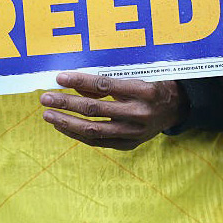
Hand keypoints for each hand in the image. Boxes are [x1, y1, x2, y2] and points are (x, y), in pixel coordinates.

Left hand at [39, 72, 188, 150]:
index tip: (59, 78)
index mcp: (144, 91)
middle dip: (66, 103)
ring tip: (48, 114)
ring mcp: (135, 133)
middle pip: (95, 109)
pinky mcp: (129, 145)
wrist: (177, 109)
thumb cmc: (151, 85)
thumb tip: (73, 84)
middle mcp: (140, 114)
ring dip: (66, 122)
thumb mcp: (134, 77)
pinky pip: (97, 141)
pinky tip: (61, 125)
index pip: (105, 86)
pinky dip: (76, 134)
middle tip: (45, 98)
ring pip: (93, 130)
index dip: (80, 81)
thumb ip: (105, 82)